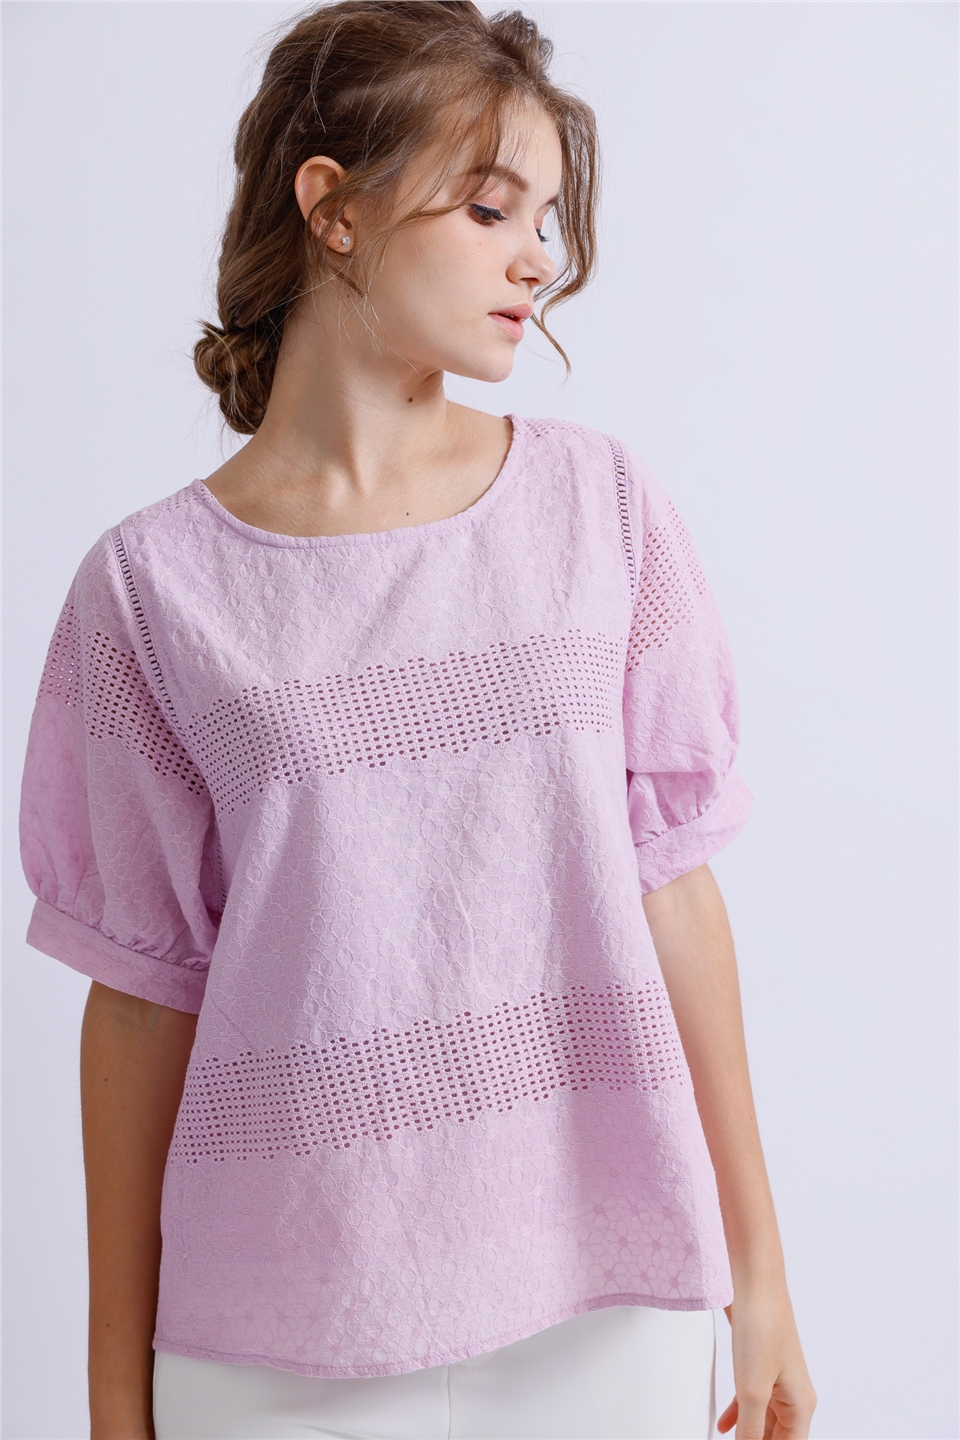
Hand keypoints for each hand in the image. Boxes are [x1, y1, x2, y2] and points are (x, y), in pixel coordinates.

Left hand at [716, 1286, 816, 1438]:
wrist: (753, 1280)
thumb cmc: (763, 1327)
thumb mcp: (753, 1389)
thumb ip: (750, 1430)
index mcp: (800, 1404)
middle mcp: (792, 1394)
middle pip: (777, 1436)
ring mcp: (775, 1378)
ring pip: (763, 1420)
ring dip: (747, 1434)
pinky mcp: (757, 1364)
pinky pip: (751, 1399)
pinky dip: (738, 1415)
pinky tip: (724, 1426)